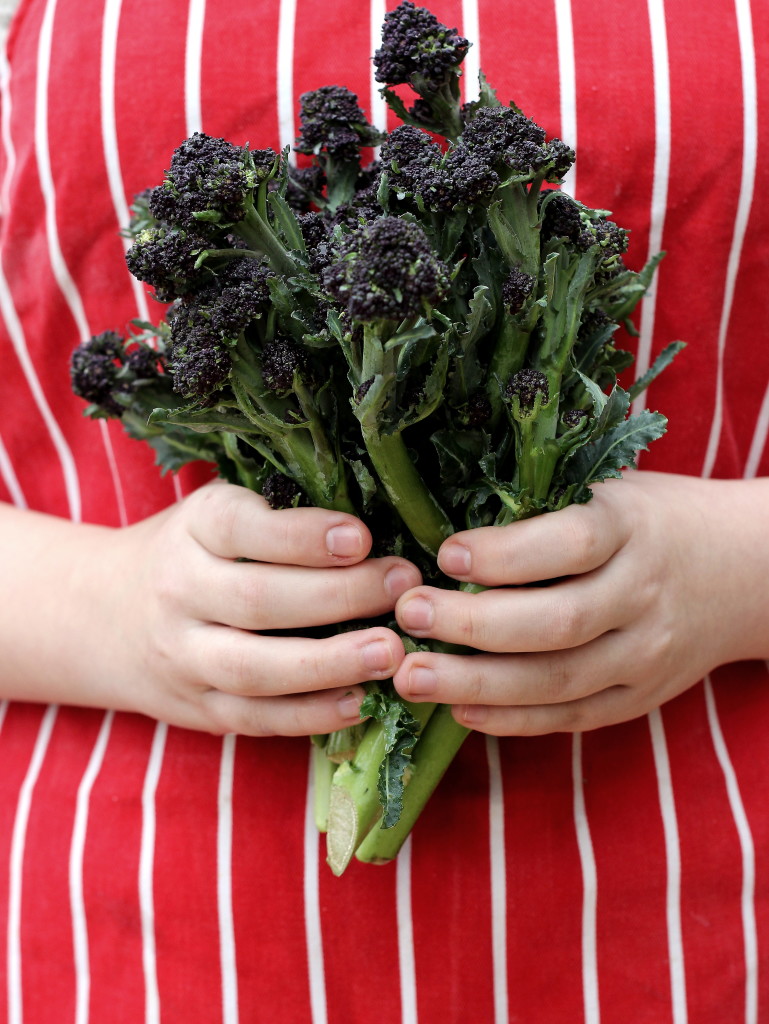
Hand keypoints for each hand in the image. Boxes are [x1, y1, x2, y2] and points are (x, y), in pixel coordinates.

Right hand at [0, 482, 420, 735]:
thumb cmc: (190, 553)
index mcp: (191, 530)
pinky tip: (359, 702)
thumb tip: (379, 520)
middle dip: (339, 596)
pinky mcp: (198, 708)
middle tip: (402, 587)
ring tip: (392, 652)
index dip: (301, 535)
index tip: (362, 537)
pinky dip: (310, 715)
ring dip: (330, 663)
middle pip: (257, 600)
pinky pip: (255, 719)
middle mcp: (179, 592)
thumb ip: (276, 515)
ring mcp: (184, 657)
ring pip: (255, 668)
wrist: (105, 615)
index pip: (240, 527)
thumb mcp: (215, 513)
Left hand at [391, 472, 768, 734]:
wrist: (745, 572)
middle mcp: (643, 595)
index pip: (569, 545)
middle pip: (556, 622)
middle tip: (408, 615)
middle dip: (472, 625)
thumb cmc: (653, 521)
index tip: (445, 554)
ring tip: (411, 678)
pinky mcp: (640, 698)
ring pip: (556, 681)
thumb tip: (440, 525)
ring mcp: (646, 655)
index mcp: (632, 529)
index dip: (504, 554)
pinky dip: (512, 721)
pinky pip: (571, 717)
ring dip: (475, 684)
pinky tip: (459, 712)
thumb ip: (546, 509)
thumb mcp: (612, 492)